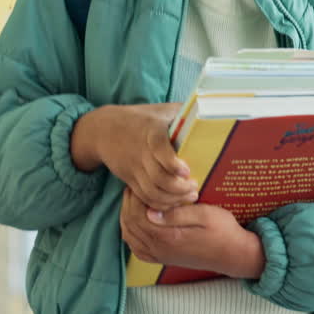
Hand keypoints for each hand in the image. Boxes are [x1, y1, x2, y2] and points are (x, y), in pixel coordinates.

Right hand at [72, 104, 197, 210]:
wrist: (104, 130)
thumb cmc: (142, 118)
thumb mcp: (161, 110)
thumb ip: (183, 111)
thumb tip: (210, 112)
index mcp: (150, 129)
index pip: (159, 147)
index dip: (172, 162)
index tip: (186, 170)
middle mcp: (140, 151)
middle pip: (158, 177)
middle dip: (179, 188)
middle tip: (195, 187)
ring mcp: (134, 167)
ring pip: (152, 192)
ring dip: (172, 199)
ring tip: (190, 196)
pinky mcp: (129, 179)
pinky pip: (144, 197)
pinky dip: (160, 204)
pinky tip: (175, 201)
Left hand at [120, 188, 264, 278]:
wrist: (233, 255)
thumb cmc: (223, 230)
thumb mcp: (205, 214)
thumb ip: (177, 213)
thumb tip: (150, 210)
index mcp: (168, 236)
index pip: (138, 214)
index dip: (134, 196)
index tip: (141, 181)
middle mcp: (160, 249)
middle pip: (130, 224)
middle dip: (128, 203)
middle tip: (134, 186)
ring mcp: (160, 256)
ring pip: (130, 236)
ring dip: (127, 216)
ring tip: (134, 199)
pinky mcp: (162, 259)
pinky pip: (137, 249)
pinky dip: (130, 234)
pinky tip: (135, 222)